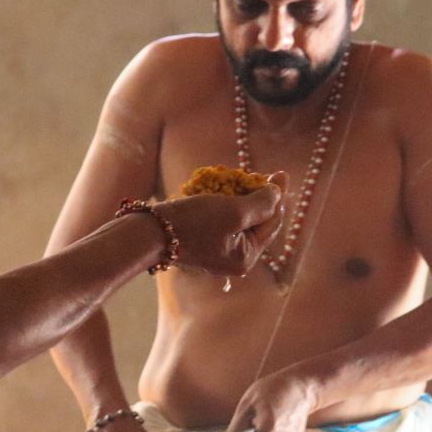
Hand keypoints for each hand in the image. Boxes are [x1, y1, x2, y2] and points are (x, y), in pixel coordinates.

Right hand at [156, 173, 286, 276]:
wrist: (149, 232)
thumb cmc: (194, 223)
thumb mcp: (233, 212)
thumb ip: (261, 204)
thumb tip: (278, 194)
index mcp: (246, 257)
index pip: (272, 223)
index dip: (278, 197)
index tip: (281, 173)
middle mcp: (235, 258)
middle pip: (257, 221)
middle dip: (259, 196)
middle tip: (262, 173)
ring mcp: (219, 249)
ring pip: (239, 217)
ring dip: (242, 195)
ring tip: (243, 177)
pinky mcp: (204, 239)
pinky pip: (223, 218)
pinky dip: (225, 201)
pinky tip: (224, 186)